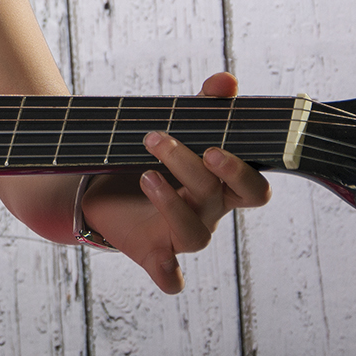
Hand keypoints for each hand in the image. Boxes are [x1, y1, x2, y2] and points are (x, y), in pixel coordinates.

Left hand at [79, 71, 271, 292]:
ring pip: (196, 233)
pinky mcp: (153, 253)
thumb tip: (227, 80)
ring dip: (172, 202)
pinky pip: (170, 275)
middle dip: (212, 179)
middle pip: (222, 200)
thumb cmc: (152, 159)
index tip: (218, 146)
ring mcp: (182, 236)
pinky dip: (169, 273)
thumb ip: (204, 105)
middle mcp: (208, 213)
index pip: (253, 188)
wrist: (103, 188)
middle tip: (192, 149)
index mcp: (220, 185)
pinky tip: (163, 264)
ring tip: (146, 173)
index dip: (242, 172)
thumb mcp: (177, 128)